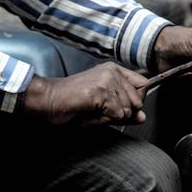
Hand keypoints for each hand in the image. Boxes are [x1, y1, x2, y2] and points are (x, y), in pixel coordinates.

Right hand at [21, 61, 148, 125]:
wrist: (47, 100)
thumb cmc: (72, 104)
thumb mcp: (103, 110)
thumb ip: (125, 112)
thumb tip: (143, 117)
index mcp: (114, 70)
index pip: (144, 85)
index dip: (135, 102)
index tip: (117, 106)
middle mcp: (113, 71)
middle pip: (138, 101)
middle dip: (121, 114)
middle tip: (98, 110)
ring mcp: (107, 79)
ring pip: (127, 110)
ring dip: (109, 118)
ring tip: (91, 111)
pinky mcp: (101, 90)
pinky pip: (116, 115)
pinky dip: (102, 120)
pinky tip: (88, 113)